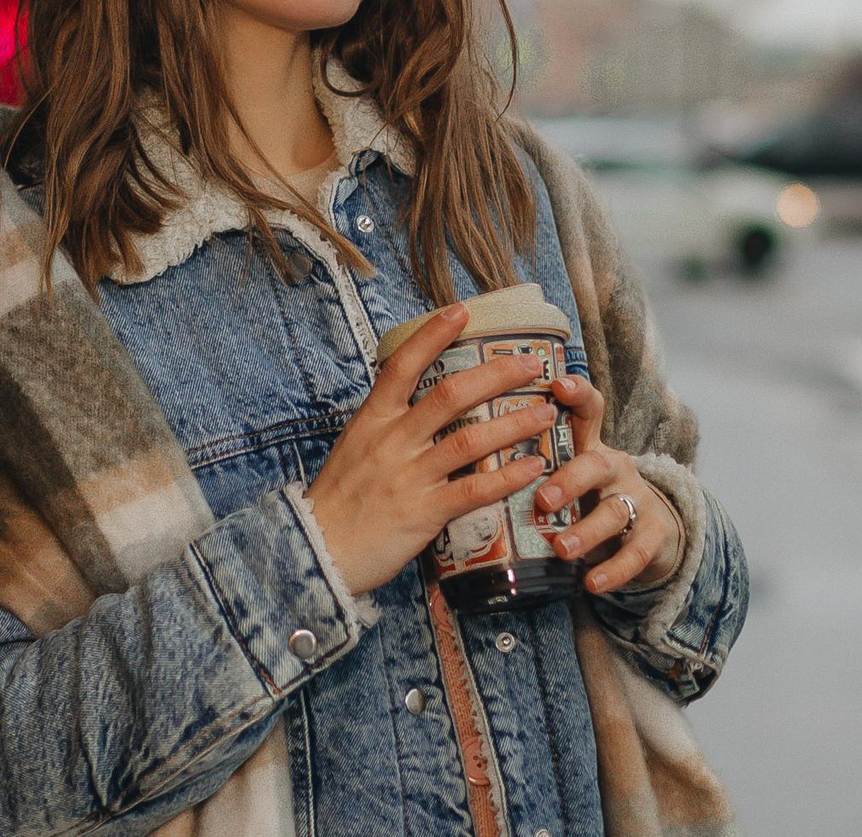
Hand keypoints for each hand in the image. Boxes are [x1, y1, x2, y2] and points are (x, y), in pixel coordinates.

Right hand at [304, 307, 556, 595]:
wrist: (315, 551)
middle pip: (450, 396)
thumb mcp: (354, 449)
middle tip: (531, 365)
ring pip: (469, 440)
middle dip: (495, 376)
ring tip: (546, 414)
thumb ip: (386, 427)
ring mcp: (408, 476)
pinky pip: (473, 490)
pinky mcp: (423, 513)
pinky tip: (533, 466)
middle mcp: (392, 441)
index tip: (461, 311)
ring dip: (513, 424)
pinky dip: (507, 477)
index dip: (432, 335)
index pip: (402, 365)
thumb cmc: (337, 501)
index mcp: (372, 420)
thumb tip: (418, 405)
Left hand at [534, 374, 684, 594]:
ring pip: (614, 511)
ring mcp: (636, 498)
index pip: (588, 410)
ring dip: (586, 532)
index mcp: (589, 446)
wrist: (647, 529)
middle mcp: (614, 467)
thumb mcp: (564, 474)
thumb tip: (465, 454)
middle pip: (597, 464)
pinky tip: (592, 583)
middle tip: (543, 499)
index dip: (577, 393)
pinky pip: (636, 552)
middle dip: (571, 480)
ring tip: (561, 550)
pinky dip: (614, 569)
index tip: (556, 385)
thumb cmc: (586, 497)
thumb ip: (529, 465)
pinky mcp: (654, 533)